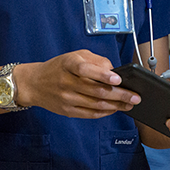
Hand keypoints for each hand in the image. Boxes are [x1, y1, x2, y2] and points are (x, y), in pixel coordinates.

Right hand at [15, 50, 139, 118]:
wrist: (34, 83)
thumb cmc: (59, 67)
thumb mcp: (75, 55)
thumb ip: (95, 60)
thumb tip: (114, 71)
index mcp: (68, 64)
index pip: (86, 70)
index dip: (102, 75)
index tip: (118, 79)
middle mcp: (66, 82)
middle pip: (96, 91)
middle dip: (119, 95)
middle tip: (135, 96)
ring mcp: (67, 99)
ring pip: (96, 105)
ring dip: (116, 106)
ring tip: (130, 104)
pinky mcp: (67, 111)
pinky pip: (90, 114)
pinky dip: (105, 112)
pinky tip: (115, 109)